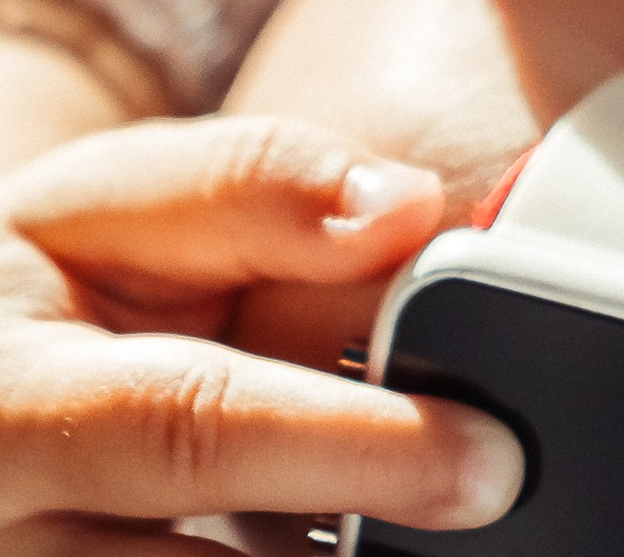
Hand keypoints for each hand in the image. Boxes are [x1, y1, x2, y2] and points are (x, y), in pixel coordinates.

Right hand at [0, 112, 524, 556]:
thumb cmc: (43, 279)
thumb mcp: (113, 201)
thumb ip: (254, 185)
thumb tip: (406, 208)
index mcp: (10, 403)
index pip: (194, 428)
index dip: (352, 445)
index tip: (486, 456)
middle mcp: (14, 528)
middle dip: (360, 542)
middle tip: (492, 506)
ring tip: (432, 517)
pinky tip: (366, 536)